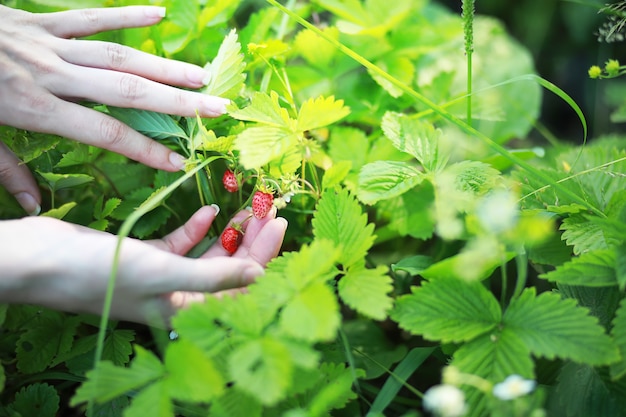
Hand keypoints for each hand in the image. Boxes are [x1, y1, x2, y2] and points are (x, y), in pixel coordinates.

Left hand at [0, 5, 228, 213]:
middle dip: (177, 101)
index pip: (105, 133)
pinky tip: (158, 15)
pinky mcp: (39, 21)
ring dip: (164, 66)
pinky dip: (125, 15)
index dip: (144, 149)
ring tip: (201, 75)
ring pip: (119, 55)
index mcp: (34, 109)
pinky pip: (89, 17)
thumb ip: (7, 171)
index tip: (178, 162)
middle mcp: (51, 75)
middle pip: (127, 90)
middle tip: (216, 108)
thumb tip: (36, 206)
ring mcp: (47, 43)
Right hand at [0, 205, 287, 324]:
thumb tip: (259, 275)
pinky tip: (210, 211)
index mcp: (185, 311)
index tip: (280, 224)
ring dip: (228, 231)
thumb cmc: (99, 273)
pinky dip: (197, 227)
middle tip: (269, 208)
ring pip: (208, 254)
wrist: (40, 259)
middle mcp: (179, 297)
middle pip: (228, 269)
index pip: (240, 287)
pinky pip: (182, 244)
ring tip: (249, 206)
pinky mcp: (148, 257)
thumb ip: (212, 274)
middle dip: (251, 240)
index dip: (264, 257)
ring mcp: (164, 276)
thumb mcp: (161, 273)